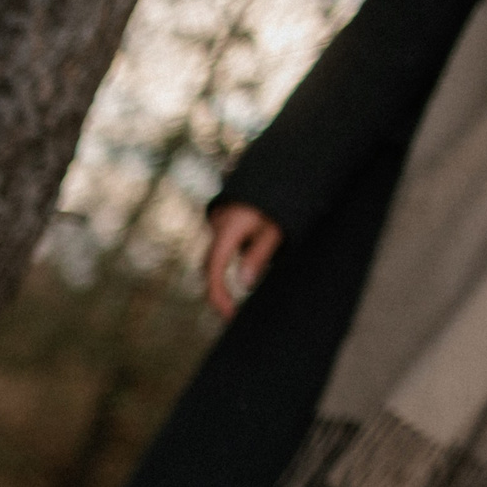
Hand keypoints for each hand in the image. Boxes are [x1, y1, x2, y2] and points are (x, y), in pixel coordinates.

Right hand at [204, 203, 282, 319]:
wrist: (277, 173)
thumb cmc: (278, 202)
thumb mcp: (276, 229)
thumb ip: (259, 255)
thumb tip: (246, 284)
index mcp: (228, 229)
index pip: (214, 268)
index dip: (218, 293)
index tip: (228, 314)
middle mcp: (216, 227)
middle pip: (209, 266)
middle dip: (218, 290)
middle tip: (231, 313)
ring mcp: (217, 225)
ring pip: (216, 257)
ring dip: (223, 276)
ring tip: (238, 293)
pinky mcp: (224, 225)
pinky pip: (222, 249)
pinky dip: (228, 264)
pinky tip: (244, 270)